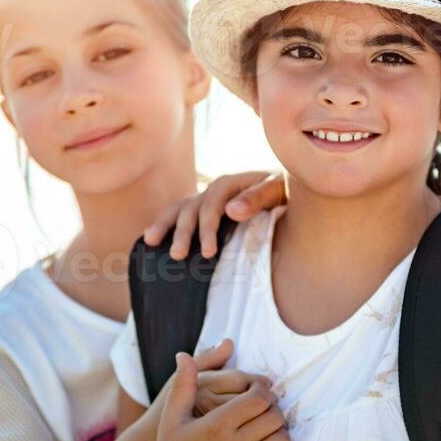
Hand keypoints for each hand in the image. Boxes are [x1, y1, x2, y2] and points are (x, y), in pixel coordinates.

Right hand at [143, 170, 287, 259]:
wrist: (288, 187)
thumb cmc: (286, 190)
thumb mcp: (278, 190)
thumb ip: (257, 199)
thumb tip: (230, 211)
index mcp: (231, 183)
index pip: (212, 205)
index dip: (207, 228)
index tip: (208, 253)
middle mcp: (215, 189)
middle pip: (192, 208)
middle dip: (183, 232)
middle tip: (177, 256)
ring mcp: (207, 197)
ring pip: (180, 209)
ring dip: (165, 225)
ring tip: (151, 242)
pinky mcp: (205, 208)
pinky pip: (180, 213)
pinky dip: (166, 223)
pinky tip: (152, 237)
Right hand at [152, 346, 296, 440]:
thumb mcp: (171, 421)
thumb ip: (183, 386)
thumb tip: (183, 356)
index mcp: (215, 427)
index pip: (257, 398)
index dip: (263, 391)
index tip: (258, 393)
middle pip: (274, 416)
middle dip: (273, 408)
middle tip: (266, 409)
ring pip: (282, 438)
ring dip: (280, 430)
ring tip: (269, 427)